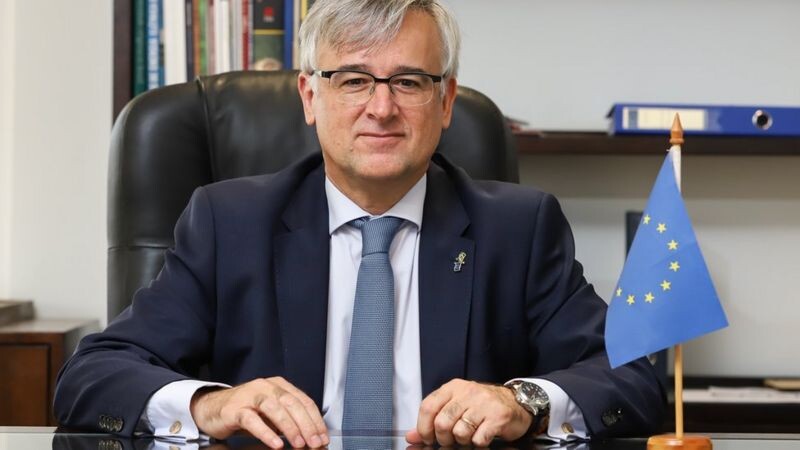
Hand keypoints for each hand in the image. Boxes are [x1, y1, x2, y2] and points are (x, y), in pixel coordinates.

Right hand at [190, 376, 328, 448]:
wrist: (211, 409)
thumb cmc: (245, 411)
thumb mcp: (271, 413)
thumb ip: (288, 419)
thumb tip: (310, 436)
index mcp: (278, 385)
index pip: (303, 400)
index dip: (315, 419)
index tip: (323, 436)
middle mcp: (266, 387)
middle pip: (291, 403)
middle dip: (306, 424)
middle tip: (314, 442)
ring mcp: (249, 396)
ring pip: (274, 408)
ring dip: (289, 427)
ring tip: (298, 443)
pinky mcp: (234, 409)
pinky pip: (252, 420)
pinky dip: (266, 432)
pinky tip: (276, 444)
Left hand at [406, 378, 532, 446]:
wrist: (515, 403)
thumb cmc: (482, 406)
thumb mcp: (455, 406)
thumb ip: (432, 420)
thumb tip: (411, 436)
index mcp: (453, 387)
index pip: (428, 406)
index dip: (424, 427)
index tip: (428, 438)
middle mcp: (467, 392)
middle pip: (442, 422)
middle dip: (443, 438)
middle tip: (450, 440)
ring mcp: (483, 404)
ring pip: (459, 432)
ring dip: (462, 441)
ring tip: (468, 436)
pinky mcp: (498, 417)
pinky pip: (478, 439)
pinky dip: (477, 444)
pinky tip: (481, 437)